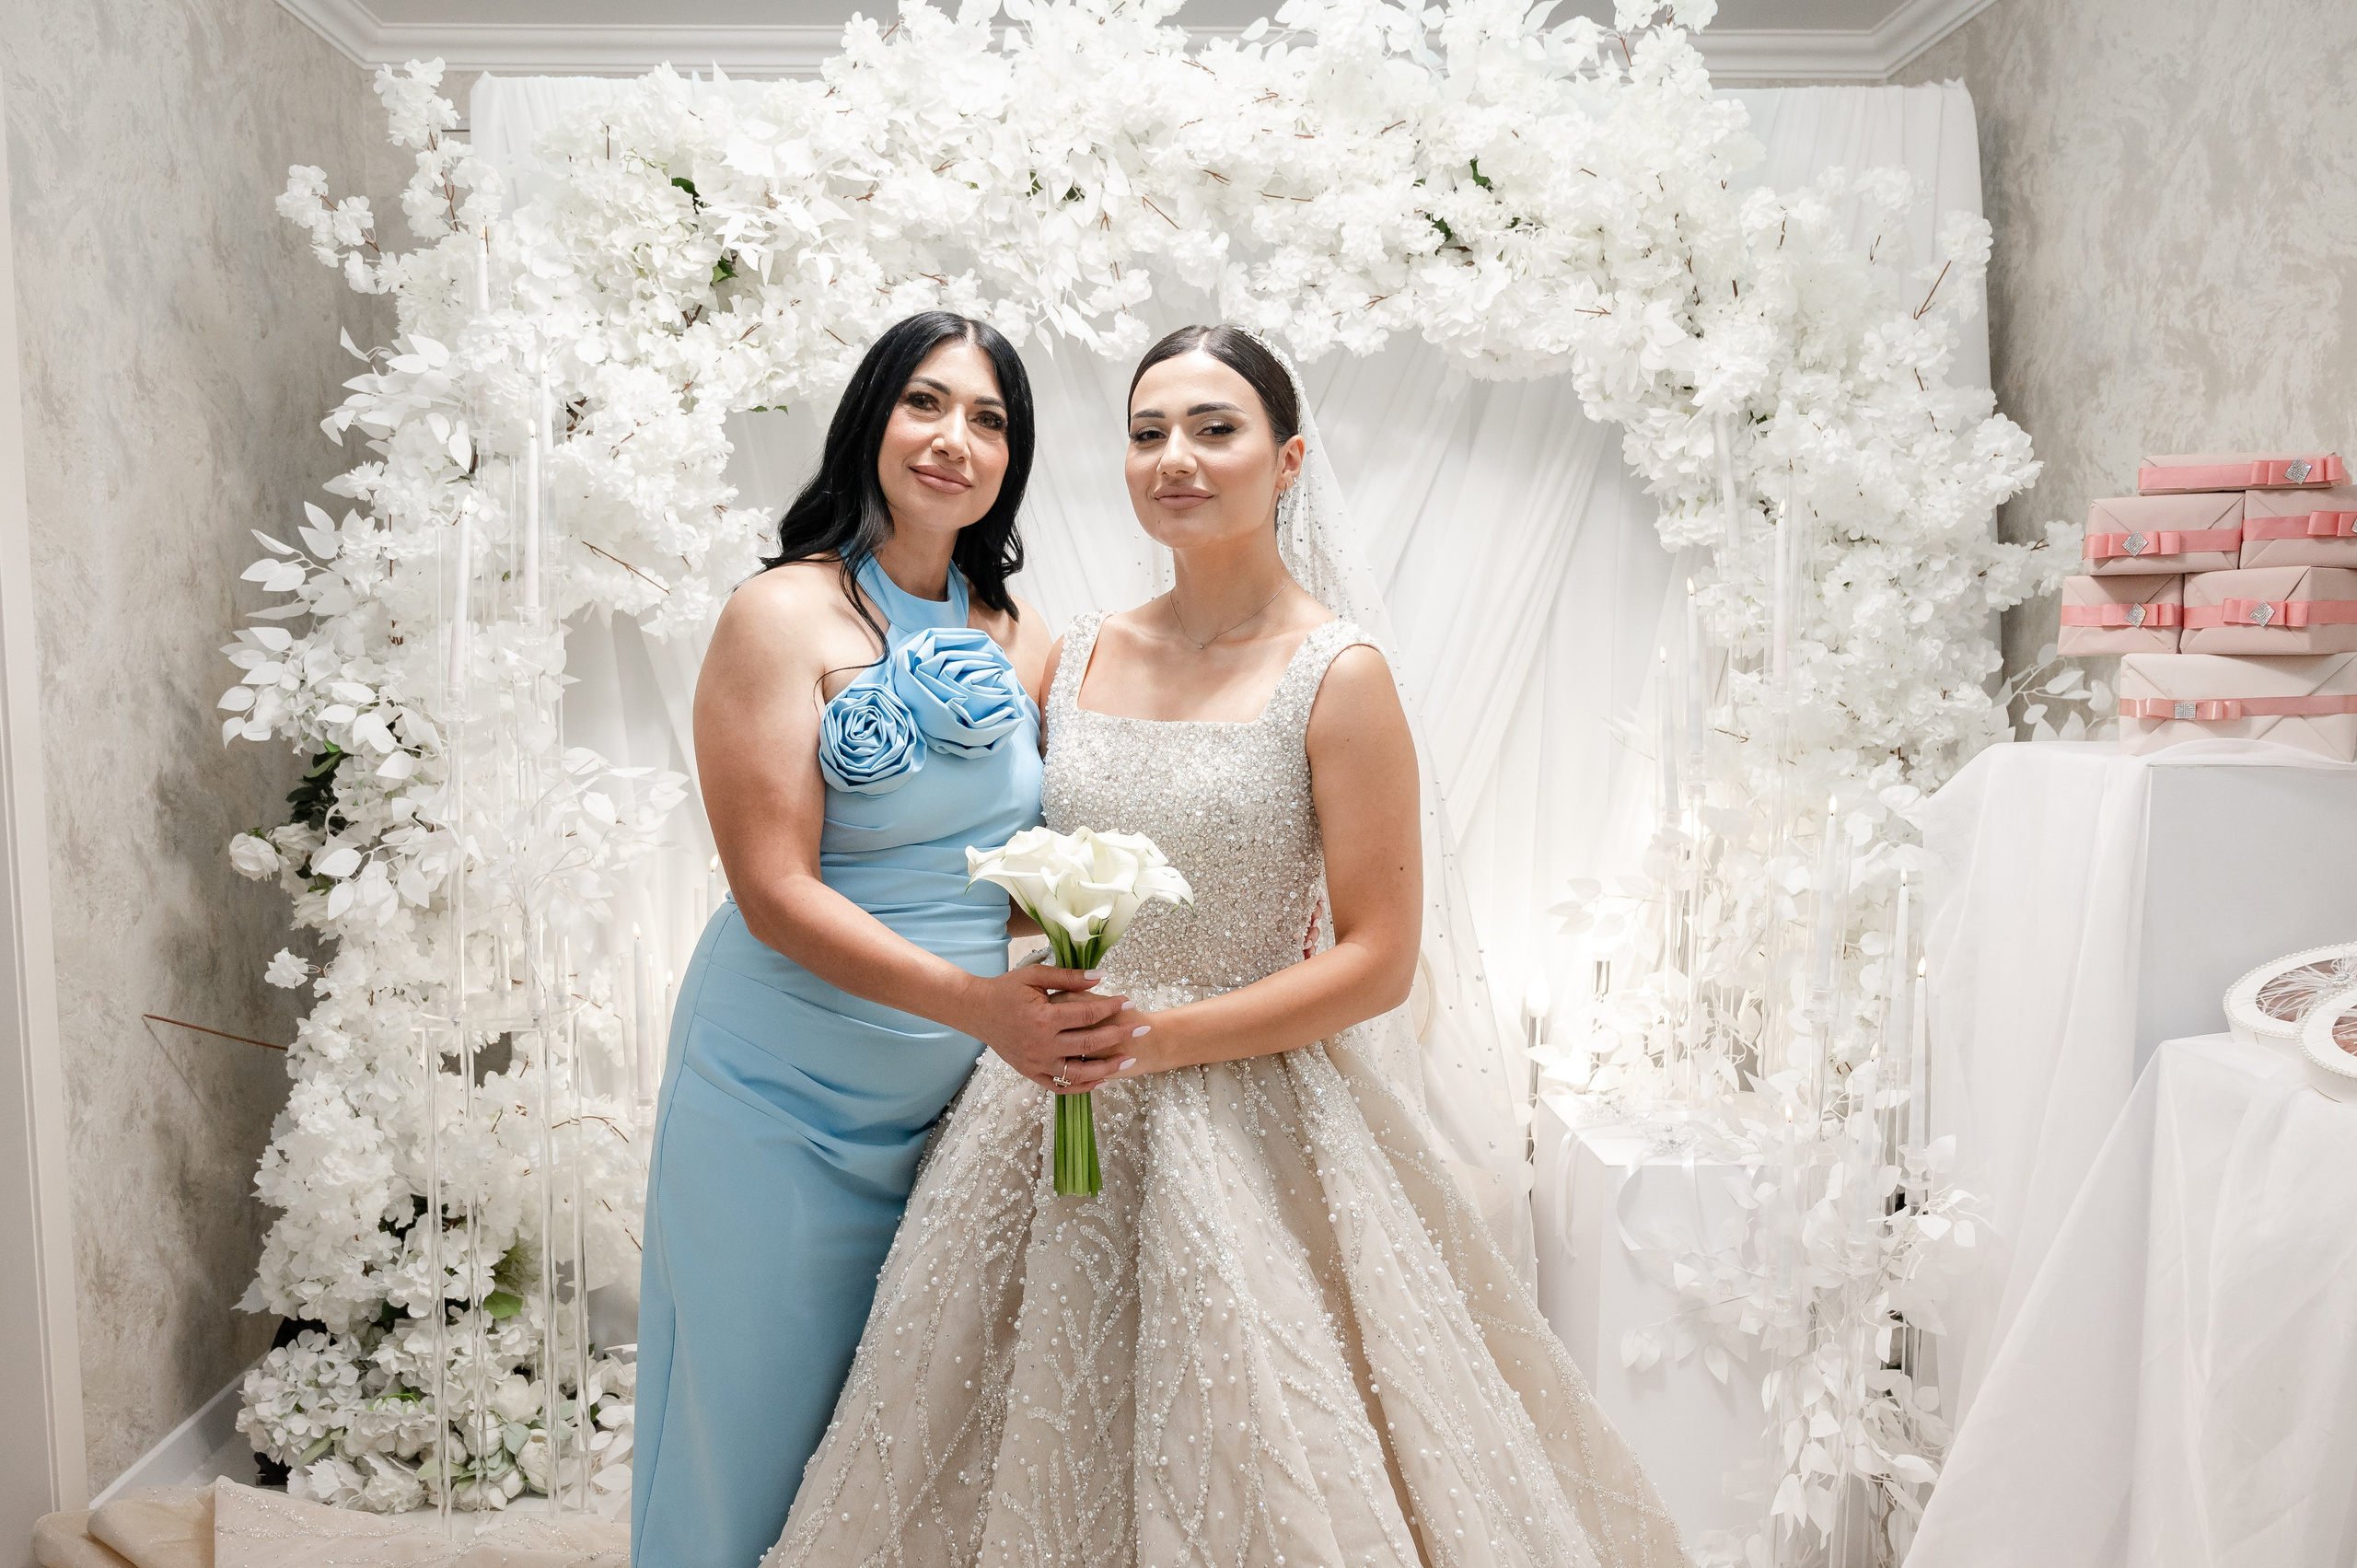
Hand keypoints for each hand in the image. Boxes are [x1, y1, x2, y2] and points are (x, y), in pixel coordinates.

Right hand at [956, 966, 1146, 1093]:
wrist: (976, 1011)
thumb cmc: (1006, 989)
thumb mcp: (1035, 976)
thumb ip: (1068, 977)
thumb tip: (1101, 977)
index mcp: (1043, 1018)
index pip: (1087, 1014)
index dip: (1111, 1008)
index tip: (1129, 1002)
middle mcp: (1041, 1044)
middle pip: (1089, 1044)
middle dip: (1119, 1036)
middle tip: (1141, 1028)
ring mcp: (1036, 1062)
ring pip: (1079, 1073)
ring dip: (1107, 1068)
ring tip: (1129, 1061)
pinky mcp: (1030, 1073)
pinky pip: (1061, 1086)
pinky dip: (1082, 1086)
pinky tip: (1101, 1080)